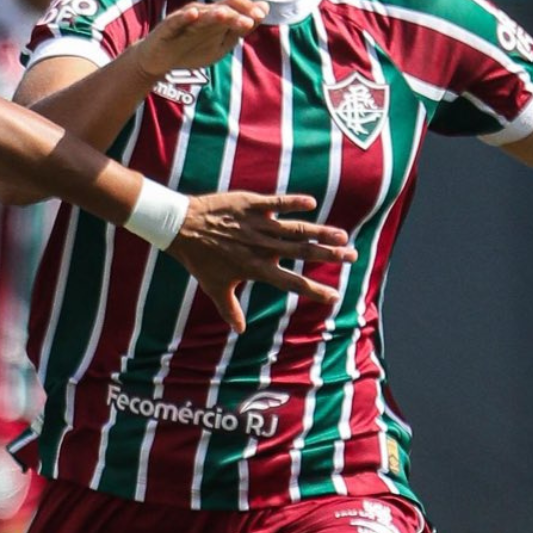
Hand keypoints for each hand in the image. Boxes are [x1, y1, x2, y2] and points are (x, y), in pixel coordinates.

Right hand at [133, 0, 266, 77]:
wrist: (159, 60)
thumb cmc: (192, 50)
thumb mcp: (221, 44)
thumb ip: (241, 28)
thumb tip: (264, 8)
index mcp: (215, 16)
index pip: (234, 5)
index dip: (248, 9)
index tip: (261, 16)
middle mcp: (201, 14)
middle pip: (221, 8)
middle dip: (235, 14)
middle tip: (250, 21)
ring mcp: (184, 20)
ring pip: (201, 15)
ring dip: (214, 14)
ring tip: (225, 15)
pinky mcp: (167, 28)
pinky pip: (176, 21)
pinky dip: (184, 17)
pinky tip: (193, 14)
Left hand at [166, 192, 357, 330]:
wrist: (181, 227)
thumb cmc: (198, 259)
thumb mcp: (214, 287)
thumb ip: (229, 309)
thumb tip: (239, 330)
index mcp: (257, 268)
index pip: (293, 283)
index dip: (315, 291)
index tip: (335, 296)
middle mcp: (262, 247)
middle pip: (303, 253)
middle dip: (330, 256)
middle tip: (352, 256)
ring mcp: (258, 224)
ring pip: (296, 229)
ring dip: (321, 231)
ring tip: (341, 235)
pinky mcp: (251, 204)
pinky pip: (277, 202)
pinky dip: (294, 202)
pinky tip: (311, 203)